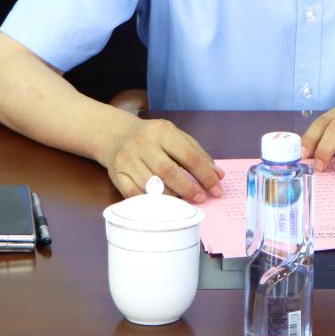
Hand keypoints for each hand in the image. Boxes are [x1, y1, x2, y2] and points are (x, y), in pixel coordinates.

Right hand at [102, 117, 223, 200]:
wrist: (117, 135)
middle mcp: (143, 144)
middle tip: (200, 198)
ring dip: (171, 197)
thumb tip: (218, 175)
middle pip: (168, 171)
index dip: (205, 175)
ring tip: (183, 201)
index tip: (216, 189)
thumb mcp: (176, 137)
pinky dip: (150, 202)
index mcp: (163, 131)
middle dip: (188, 188)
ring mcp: (127, 159)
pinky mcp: (116, 174)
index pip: (189, 155)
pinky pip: (134, 194)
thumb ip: (198, 154)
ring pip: (151, 185)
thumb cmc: (154, 138)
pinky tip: (161, 204)